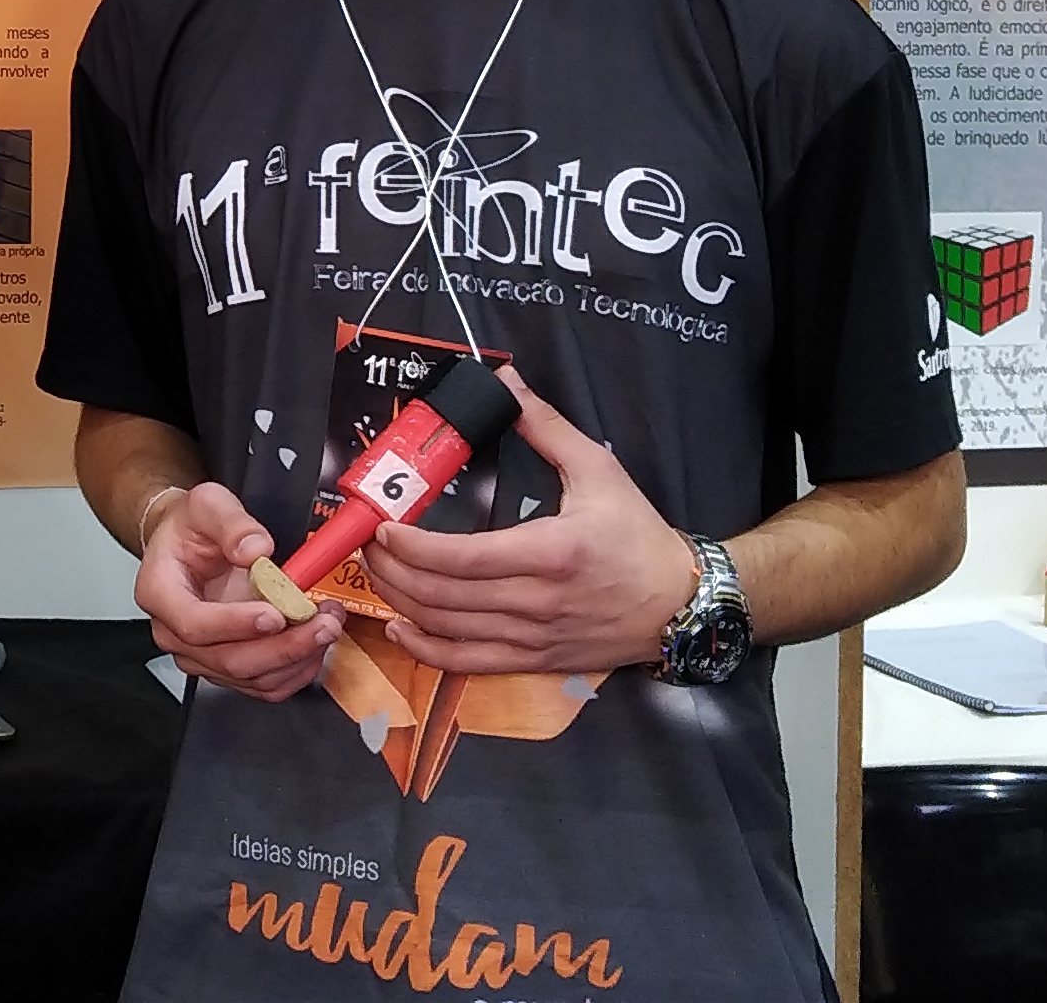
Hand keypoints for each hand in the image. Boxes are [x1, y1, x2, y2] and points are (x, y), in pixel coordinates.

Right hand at [133, 483, 339, 701]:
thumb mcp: (207, 504)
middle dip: (283, 646)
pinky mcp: (227, 666)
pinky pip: (265, 684)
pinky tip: (315, 643)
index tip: (275, 614)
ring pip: (252, 678)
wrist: (187, 543)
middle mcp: (176, 633)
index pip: (193, 623)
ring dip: (297, 657)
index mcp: (160, 593)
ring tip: (328, 624)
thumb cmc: (189, 528)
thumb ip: (231, 523)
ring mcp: (201, 655)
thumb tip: (255, 550)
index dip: (235, 625)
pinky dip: (296, 669)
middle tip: (322, 622)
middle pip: (228, 659)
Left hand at [363, 372, 698, 677]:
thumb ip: (546, 426)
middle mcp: (537, 602)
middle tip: (366, 543)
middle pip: (443, 595)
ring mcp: (533, 638)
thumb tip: (506, 382)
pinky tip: (399, 628)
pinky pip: (468, 663)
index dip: (413, 546)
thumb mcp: (599, 470)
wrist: (680, 605)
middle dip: (391, 569)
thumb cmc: (638, 535)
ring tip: (375, 573)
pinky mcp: (533, 662)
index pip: (463, 558)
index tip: (382, 525)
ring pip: (448, 628)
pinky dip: (426, 649)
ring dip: (400, 602)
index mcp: (551, 552)